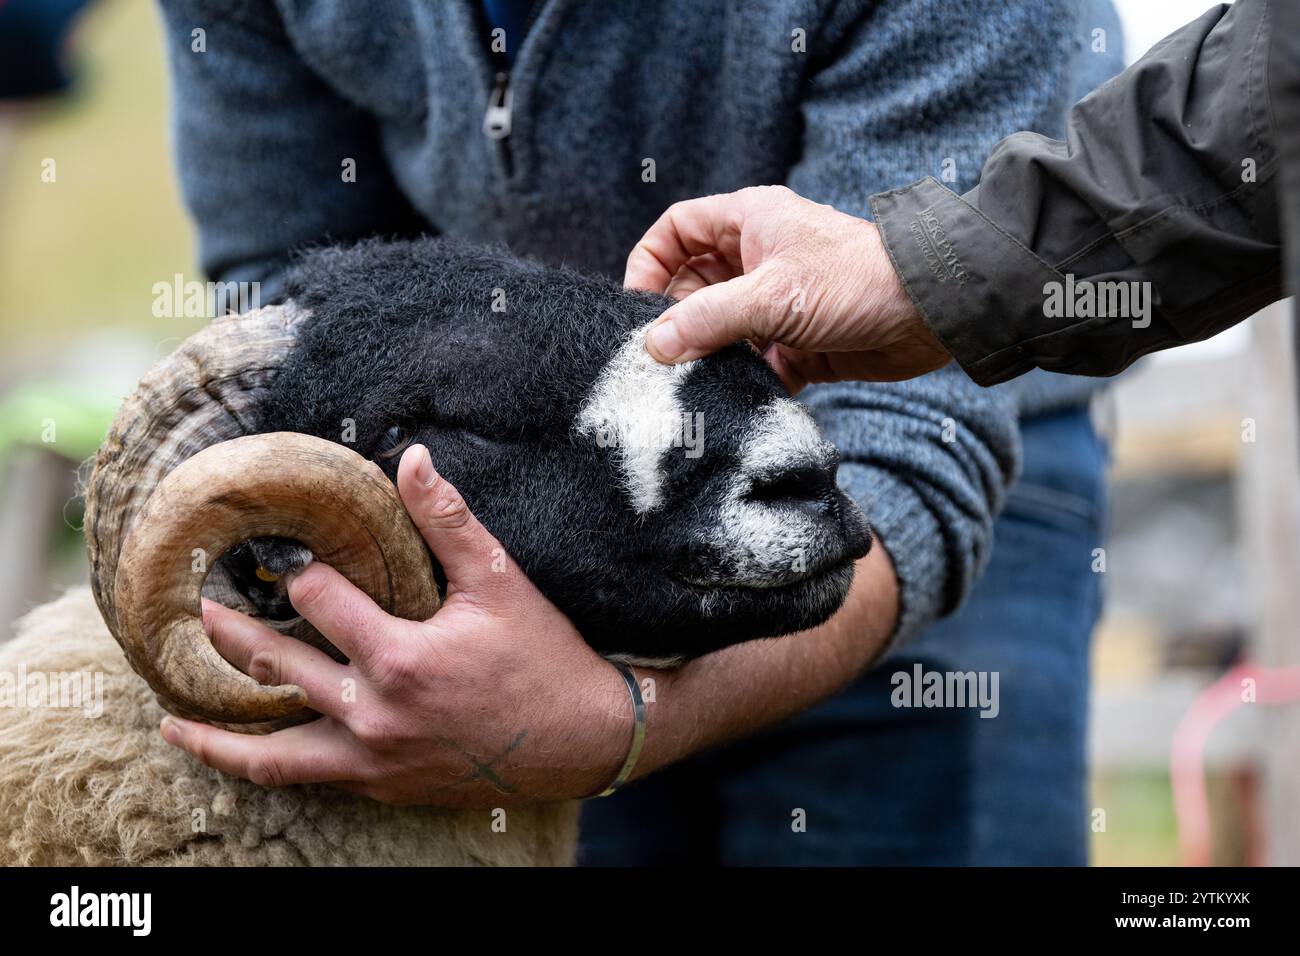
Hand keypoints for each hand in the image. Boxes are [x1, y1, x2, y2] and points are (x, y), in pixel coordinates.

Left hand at [159, 443, 632, 806]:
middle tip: (198, 612)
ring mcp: (376, 759)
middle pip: (276, 669)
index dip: (299, 574)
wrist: (583, 738)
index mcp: (399, 657)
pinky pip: (311, 781)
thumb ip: (448, 521)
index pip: (316, 601)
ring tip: (174, 720)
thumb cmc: (545, 656)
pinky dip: (269, 770)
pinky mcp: (386, 786)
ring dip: (219, 736)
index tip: (288, 559)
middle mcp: (375, 715)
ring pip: (275, 754)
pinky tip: (249, 760)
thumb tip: (412, 458)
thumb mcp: (501, 580)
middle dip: (232, 635)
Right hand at [624, 185, 950, 389]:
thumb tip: (653, 346)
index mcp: (749, 221)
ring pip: (722, 328)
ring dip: (708, 355)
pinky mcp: (799, 342)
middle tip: (661, 357)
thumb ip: (708, 319)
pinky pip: (755, 362)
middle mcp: (759, 257)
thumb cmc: (858, 279)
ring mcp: (778, 301)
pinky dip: (744, 380)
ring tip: (693, 382)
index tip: (635, 306)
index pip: (677, 230)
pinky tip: (737, 397)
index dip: (649, 262)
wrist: (933, 312)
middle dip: (675, 320)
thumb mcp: (772, 295)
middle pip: (693, 285)